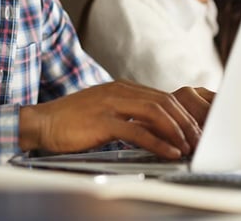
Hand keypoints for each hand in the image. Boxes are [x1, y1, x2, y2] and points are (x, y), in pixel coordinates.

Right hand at [19, 80, 206, 158]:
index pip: (163, 96)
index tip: (195, 131)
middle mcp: (120, 91)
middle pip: (165, 102)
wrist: (42, 122)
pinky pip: (138, 130)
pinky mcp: (103, 120)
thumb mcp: (105, 113)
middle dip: (186, 122)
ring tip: (188, 147)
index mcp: (123, 88)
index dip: (183, 114)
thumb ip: (129, 116)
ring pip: (156, 112)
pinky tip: (169, 152)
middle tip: (199, 140)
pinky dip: (158, 142)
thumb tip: (156, 130)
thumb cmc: (72, 121)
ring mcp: (111, 104)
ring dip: (177, 131)